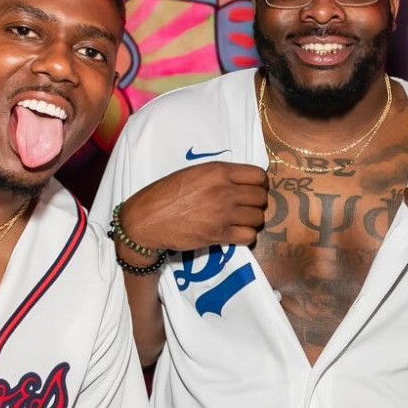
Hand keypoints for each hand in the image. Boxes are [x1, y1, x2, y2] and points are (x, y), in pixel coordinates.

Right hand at [117, 162, 268, 253]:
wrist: (146, 220)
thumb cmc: (164, 194)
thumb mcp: (192, 174)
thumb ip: (218, 176)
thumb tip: (239, 182)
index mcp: (218, 171)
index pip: (258, 175)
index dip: (258, 184)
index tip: (251, 189)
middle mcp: (224, 191)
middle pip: (261, 197)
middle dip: (255, 203)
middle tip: (244, 207)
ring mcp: (223, 214)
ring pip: (258, 217)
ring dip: (251, 220)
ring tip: (239, 220)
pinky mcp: (218, 235)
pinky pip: (249, 236)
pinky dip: (245, 236)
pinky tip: (235, 233)